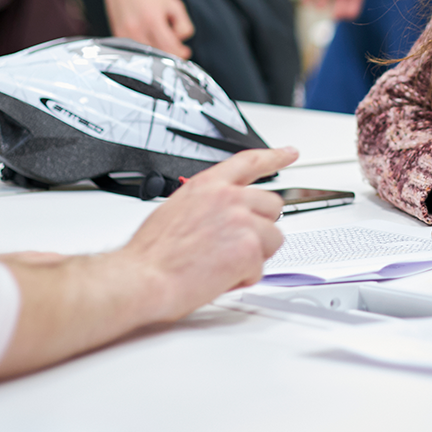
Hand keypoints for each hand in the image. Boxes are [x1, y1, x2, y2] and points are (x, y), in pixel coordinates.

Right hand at [104, 0, 193, 57]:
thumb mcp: (174, 4)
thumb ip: (183, 25)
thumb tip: (181, 42)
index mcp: (153, 21)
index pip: (169, 48)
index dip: (180, 53)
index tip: (185, 51)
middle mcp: (137, 30)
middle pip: (157, 56)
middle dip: (170, 55)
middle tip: (177, 49)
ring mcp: (125, 35)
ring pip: (145, 57)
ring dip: (157, 54)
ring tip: (162, 42)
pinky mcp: (117, 36)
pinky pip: (134, 52)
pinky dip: (144, 51)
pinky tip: (149, 40)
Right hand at [116, 147, 294, 319]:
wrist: (142, 278)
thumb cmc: (151, 254)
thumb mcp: (177, 210)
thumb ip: (207, 206)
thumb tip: (222, 217)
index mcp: (208, 185)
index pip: (250, 162)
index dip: (274, 156)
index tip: (290, 153)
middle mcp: (229, 198)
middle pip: (272, 205)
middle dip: (260, 226)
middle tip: (235, 245)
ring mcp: (241, 222)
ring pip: (272, 238)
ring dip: (253, 255)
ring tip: (220, 264)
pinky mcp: (249, 249)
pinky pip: (261, 267)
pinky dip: (243, 278)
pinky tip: (218, 277)